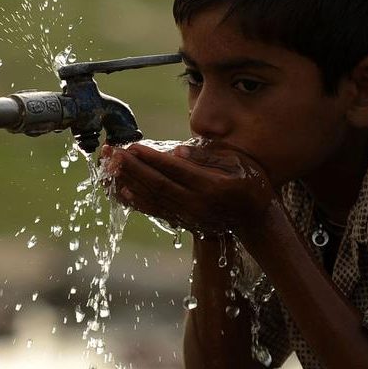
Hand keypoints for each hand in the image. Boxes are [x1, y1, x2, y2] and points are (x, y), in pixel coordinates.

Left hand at [101, 141, 276, 235]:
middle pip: (158, 184)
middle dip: (132, 168)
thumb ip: (208, 156)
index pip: (175, 170)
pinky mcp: (183, 222)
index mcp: (213, 186)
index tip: (132, 146)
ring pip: (153, 198)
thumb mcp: (239, 162)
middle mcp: (198, 204)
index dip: (151, 158)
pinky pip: (156, 211)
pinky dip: (138, 201)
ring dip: (129, 181)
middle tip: (112, 153)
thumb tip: (177, 151)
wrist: (256, 222)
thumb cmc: (251, 184)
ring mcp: (189, 216)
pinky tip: (122, 191)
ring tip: (111, 167)